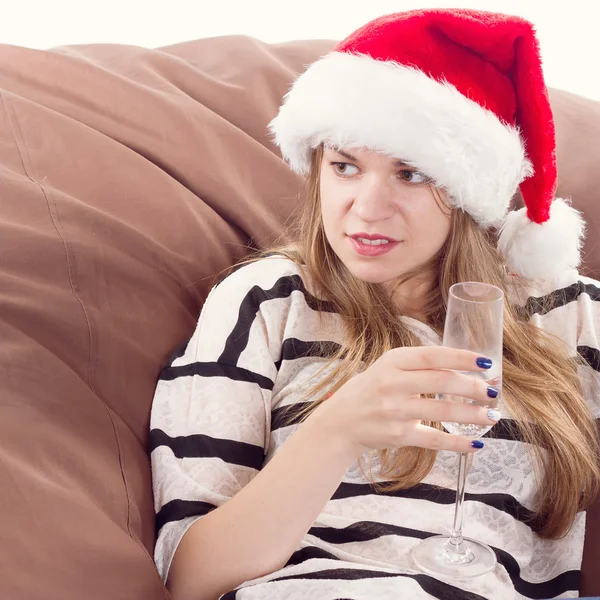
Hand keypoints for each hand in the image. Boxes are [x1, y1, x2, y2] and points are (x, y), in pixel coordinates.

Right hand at [306, 346, 498, 460]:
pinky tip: (476, 443)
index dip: (462, 358)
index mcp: (392, 361)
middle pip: (441, 381)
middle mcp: (392, 383)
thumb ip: (419, 366)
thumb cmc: (370, 390)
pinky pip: (434, 439)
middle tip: (494, 392)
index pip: (432, 355)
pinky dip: (458, 443)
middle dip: (473, 387)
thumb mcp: (388, 368)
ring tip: (492, 416)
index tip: (486, 363)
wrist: (340, 422)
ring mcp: (394, 410)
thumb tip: (464, 368)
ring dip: (472, 414)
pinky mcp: (398, 435)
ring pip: (442, 410)